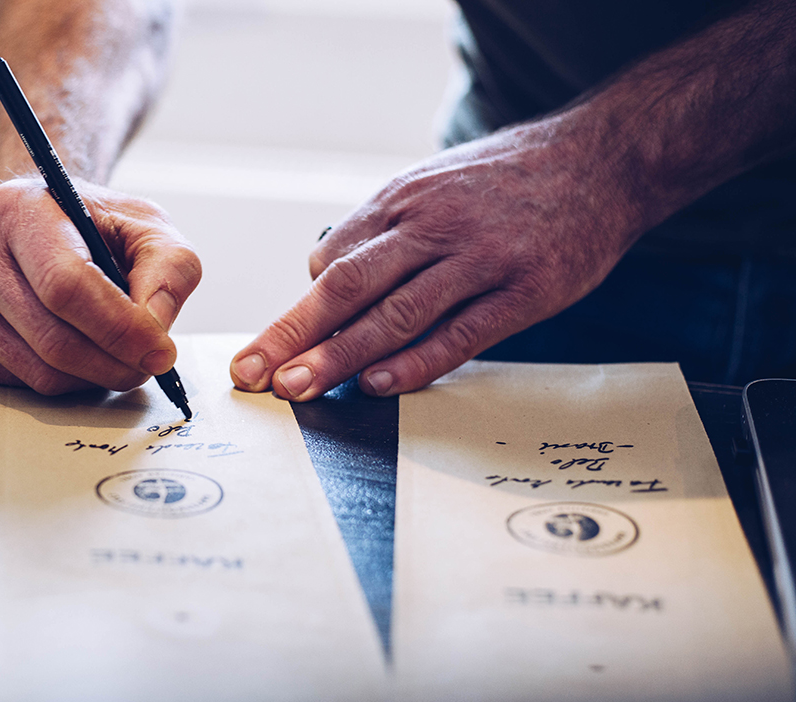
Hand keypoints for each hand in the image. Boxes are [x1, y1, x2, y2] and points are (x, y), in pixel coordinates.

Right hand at [0, 177, 200, 393]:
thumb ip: (169, 269)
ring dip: (91, 378)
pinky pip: (13, 384)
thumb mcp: (148, 228)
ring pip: (37, 372)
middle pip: (52, 339)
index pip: (66, 286)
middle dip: (114, 364)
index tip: (160, 351)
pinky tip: (73, 353)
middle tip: (148, 365)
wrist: (41, 226)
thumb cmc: (95, 228)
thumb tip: (154, 329)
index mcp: (18, 209)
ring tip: (116, 356)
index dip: (119, 328)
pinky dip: (58, 382)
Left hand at [228, 119, 643, 399]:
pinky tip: (377, 386)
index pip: (332, 257)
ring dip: (338, 356)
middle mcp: (434, 225)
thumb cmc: (508, 180)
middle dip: (292, 334)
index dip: (300, 307)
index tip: (270, 346)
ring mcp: (480, 259)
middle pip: (346, 286)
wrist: (605, 158)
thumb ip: (386, 229)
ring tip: (296, 388)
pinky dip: (415, 363)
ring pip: (395, 314)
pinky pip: (460, 335)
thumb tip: (325, 277)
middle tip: (252, 372)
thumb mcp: (435, 181)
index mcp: (404, 198)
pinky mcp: (525, 291)